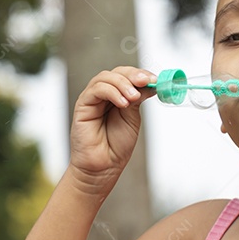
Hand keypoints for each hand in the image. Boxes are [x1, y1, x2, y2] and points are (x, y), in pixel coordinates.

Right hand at [68, 67, 155, 192]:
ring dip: (123, 84)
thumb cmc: (116, 146)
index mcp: (118, 96)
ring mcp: (93, 99)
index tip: (155, 79)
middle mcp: (104, 95)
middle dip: (133, 75)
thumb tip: (149, 83)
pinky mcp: (83, 105)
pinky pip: (96, 90)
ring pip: (105, 78)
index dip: (141, 74)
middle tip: (146, 81)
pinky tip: (123, 103)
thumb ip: (137, 99)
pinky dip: (112, 92)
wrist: (103, 166)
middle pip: (116, 73)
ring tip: (134, 97)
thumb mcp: (133, 118)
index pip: (128, 76)